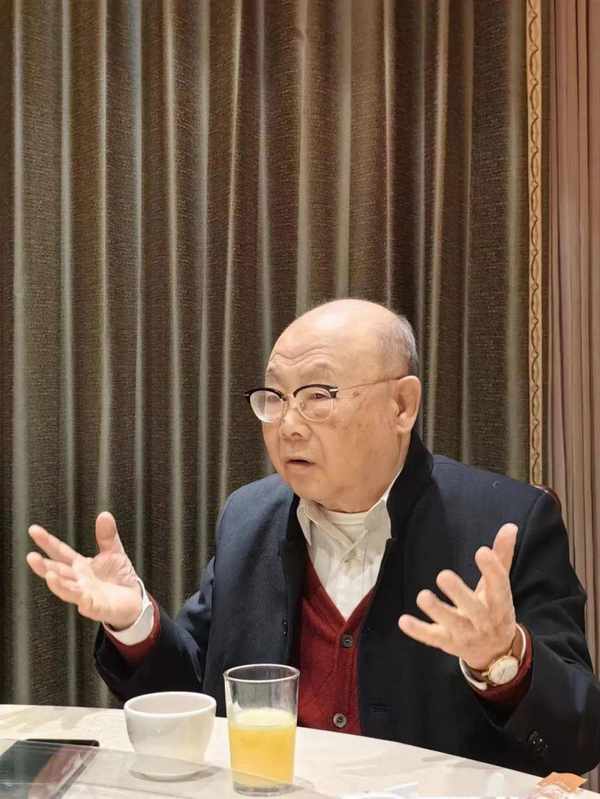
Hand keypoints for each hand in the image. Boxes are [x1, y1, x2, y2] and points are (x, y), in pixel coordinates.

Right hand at [26, 512, 142, 630]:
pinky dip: (82, 600)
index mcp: (80, 565)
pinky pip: (88, 604)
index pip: (60, 552)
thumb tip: (104, 514)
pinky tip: (79, 596)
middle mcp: (79, 580)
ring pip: (68, 589)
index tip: (34, 530)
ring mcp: (85, 594)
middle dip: (44, 566)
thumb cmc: (119, 577)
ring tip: (49, 575)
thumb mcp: (114, 552)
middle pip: (58, 571)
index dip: (47, 542)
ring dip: (57, 584)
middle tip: (31, 556)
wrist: (133, 600)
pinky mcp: (96, 607)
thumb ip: (107, 535)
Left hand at [398, 523, 517, 670]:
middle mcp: (484, 620)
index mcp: (500, 603)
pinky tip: (403, 621)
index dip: (492, 569)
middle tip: (443, 575)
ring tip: (422, 596)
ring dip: (437, 611)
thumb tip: (509, 525)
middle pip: (474, 609)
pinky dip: (418, 631)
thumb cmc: (495, 608)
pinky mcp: (448, 642)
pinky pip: (432, 638)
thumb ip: (502, 556)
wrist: (496, 652)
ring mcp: (465, 633)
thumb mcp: (499, 585)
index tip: (481, 551)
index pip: (499, 586)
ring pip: (452, 624)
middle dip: (459, 593)